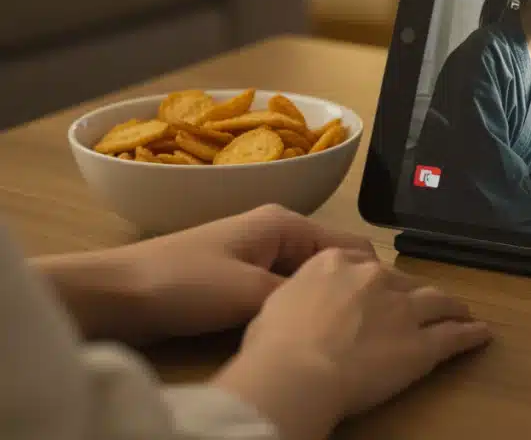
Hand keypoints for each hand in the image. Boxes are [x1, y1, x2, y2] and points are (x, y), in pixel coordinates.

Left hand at [36, 203, 375, 344]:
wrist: (118, 294)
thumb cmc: (184, 283)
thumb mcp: (251, 292)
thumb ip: (301, 296)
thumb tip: (346, 306)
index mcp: (286, 222)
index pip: (352, 245)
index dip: (372, 277)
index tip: (387, 312)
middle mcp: (277, 232)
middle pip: (333, 262)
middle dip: (349, 290)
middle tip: (364, 326)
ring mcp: (257, 255)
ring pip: (309, 279)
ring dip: (319, 301)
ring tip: (336, 332)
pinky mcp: (241, 278)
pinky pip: (285, 291)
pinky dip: (295, 307)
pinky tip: (298, 331)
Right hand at [213, 247, 490, 439]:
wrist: (296, 370)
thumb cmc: (274, 343)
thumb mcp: (277, 300)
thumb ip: (303, 292)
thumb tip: (307, 301)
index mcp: (335, 263)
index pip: (365, 265)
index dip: (376, 280)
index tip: (380, 288)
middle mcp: (374, 277)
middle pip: (404, 282)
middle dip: (414, 293)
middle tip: (422, 304)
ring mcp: (403, 309)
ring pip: (437, 301)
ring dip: (452, 307)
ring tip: (463, 312)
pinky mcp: (422, 343)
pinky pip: (453, 336)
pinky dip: (470, 334)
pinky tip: (481, 334)